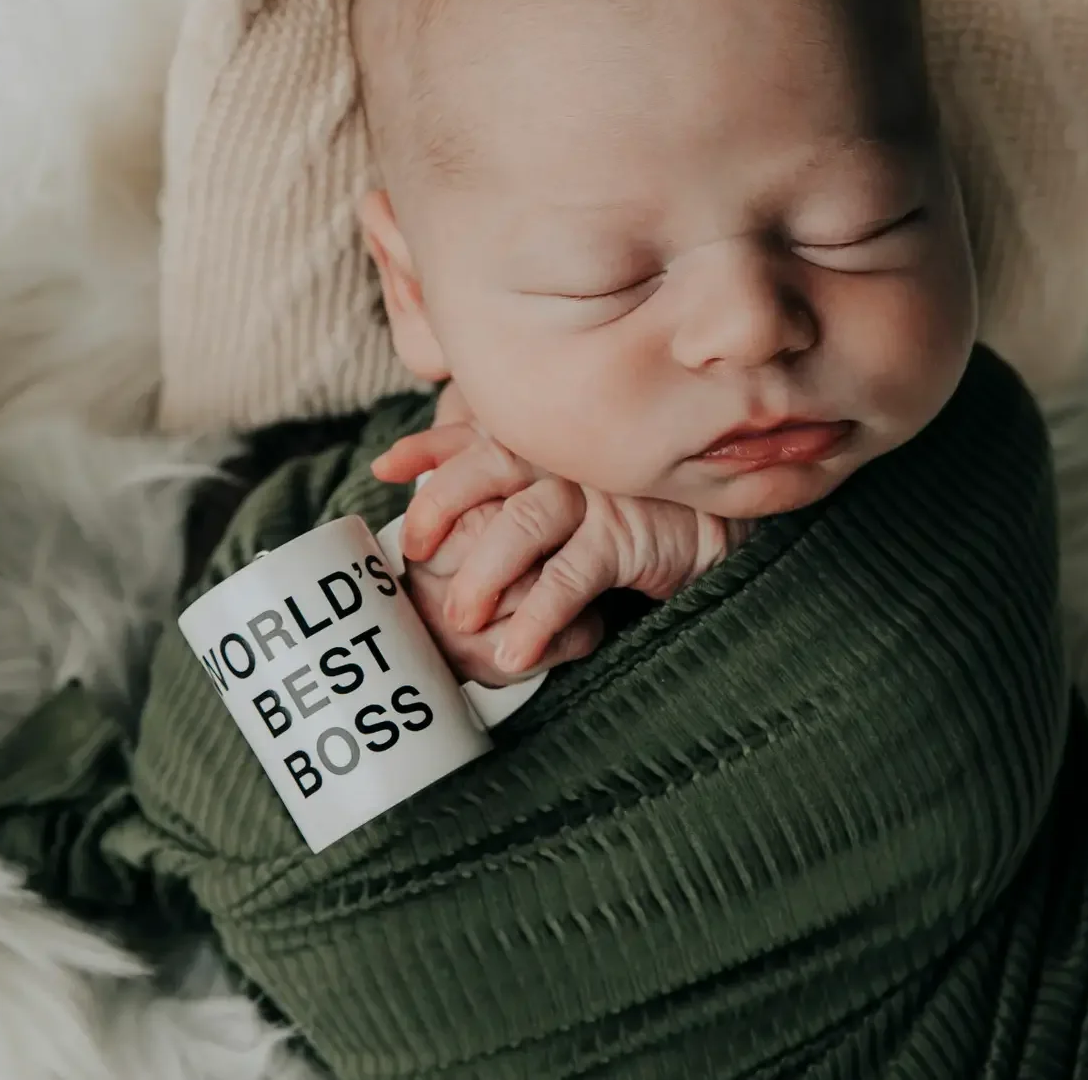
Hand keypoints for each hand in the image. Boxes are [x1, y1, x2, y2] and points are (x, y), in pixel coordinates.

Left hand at [372, 421, 743, 681]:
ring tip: (460, 620)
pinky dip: (537, 617)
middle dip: (442, 507)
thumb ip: (488, 474)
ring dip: (484, 573)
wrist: (703, 525)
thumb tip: (394, 470)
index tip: (384, 468)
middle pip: (488, 468)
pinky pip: (570, 578)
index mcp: (537, 443)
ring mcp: (592, 493)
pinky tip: (514, 653)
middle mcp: (560, 458)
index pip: (472, 434)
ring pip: (523, 523)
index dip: (426, 448)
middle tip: (415, 555)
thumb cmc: (612, 505)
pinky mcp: (622, 536)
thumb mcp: (549, 484)